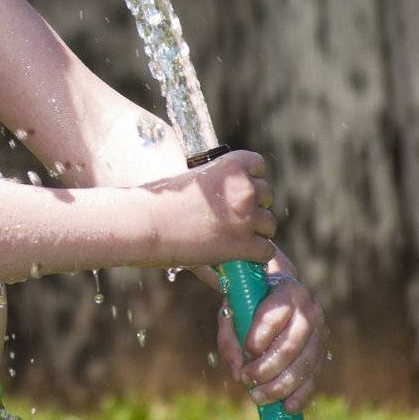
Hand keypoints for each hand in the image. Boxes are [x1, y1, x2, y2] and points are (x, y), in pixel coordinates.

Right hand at [148, 149, 277, 268]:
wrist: (148, 224)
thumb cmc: (159, 200)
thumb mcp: (189, 178)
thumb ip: (211, 181)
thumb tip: (218, 193)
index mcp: (230, 166)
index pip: (257, 165)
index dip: (250, 177)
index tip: (240, 187)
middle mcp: (244, 189)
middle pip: (267, 195)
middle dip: (254, 205)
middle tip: (236, 216)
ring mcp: (246, 218)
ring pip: (269, 224)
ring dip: (256, 231)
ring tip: (237, 237)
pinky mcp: (244, 245)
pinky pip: (265, 250)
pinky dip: (255, 254)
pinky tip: (241, 254)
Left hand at [217, 249, 327, 414]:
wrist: (277, 291)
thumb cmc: (250, 300)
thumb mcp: (232, 309)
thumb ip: (229, 337)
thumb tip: (237, 372)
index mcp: (287, 290)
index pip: (276, 313)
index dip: (261, 334)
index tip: (248, 350)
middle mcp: (309, 309)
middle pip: (291, 345)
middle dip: (268, 367)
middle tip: (246, 379)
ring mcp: (321, 331)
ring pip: (305, 364)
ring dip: (281, 385)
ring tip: (257, 397)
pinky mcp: (323, 350)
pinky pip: (314, 376)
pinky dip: (301, 394)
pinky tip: (287, 407)